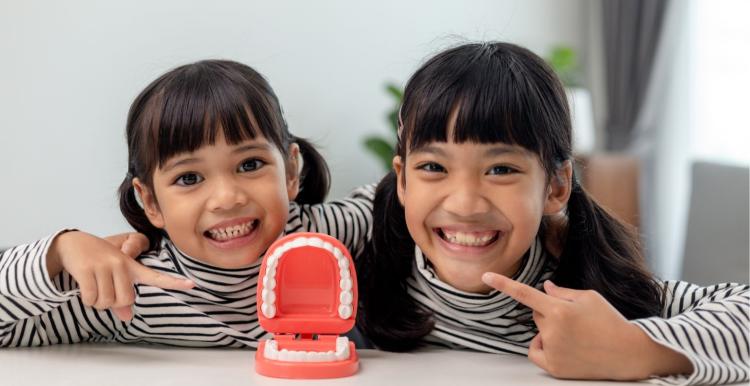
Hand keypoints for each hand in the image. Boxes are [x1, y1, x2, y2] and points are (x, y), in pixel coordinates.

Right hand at [48, 231, 193, 320]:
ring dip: (97, 302)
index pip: (156, 276)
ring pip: (106, 302)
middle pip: (125, 300)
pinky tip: (84, 287)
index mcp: (132, 267)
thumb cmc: (97, 263)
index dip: (174, 283)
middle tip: (103, 291)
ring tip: (93, 286)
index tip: (192, 285)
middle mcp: (122, 265)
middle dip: (112, 304)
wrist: (72, 243)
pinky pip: (91, 298)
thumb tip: (128, 317)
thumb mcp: (112, 277)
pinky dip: (87, 300)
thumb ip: (121, 298)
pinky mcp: (87, 269)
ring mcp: (105, 265)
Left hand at [481, 272, 692, 379]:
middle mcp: (552, 330)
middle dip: (549, 311)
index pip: (525, 293)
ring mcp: (553, 351)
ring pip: (539, 332)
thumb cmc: (610, 321)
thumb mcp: (590, 298)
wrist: (629, 353)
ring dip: (549, 330)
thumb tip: (544, 287)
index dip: (503, 284)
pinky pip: (536, 351)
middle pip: (536, 313)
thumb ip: (563, 292)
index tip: (485, 275)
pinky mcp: (554, 367)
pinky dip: (543, 346)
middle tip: (574, 318)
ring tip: (576, 335)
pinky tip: (563, 346)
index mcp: (560, 309)